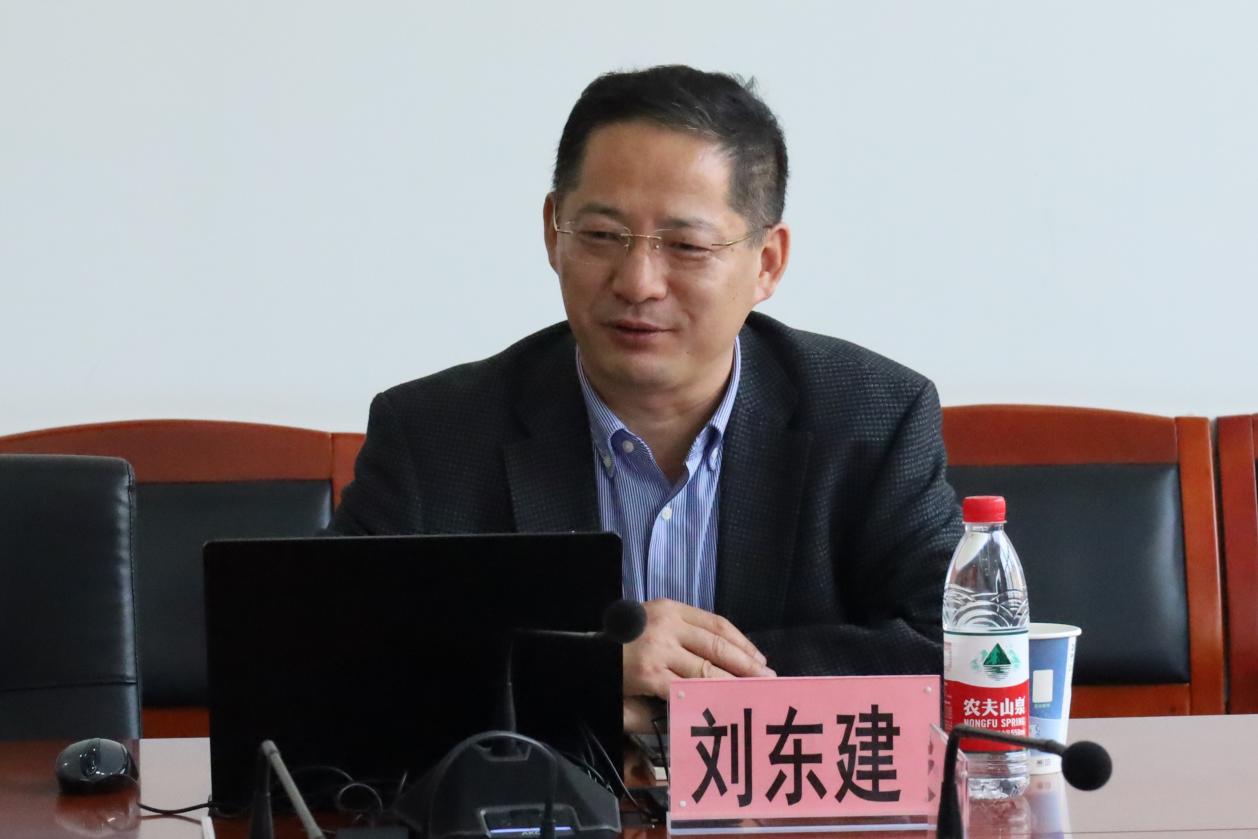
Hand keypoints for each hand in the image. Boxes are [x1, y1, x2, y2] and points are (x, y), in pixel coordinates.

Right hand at [623, 598, 775, 699]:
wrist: (584, 652)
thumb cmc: (623, 641)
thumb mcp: (653, 622)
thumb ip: (684, 633)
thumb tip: (725, 658)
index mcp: (673, 609)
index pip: (717, 625)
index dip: (743, 644)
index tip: (761, 661)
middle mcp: (668, 625)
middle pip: (718, 647)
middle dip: (747, 667)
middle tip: (768, 681)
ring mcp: (658, 649)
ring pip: (706, 670)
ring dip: (733, 686)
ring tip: (751, 696)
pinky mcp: (649, 673)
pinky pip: (685, 688)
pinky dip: (705, 698)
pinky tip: (718, 707)